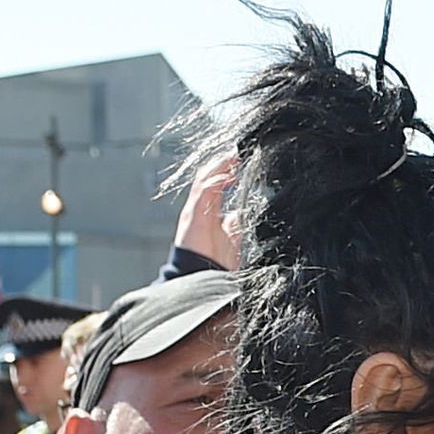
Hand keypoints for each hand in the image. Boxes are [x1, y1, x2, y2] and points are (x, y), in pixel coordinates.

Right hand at [172, 153, 240, 270]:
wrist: (201, 280)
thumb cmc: (213, 265)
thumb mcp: (230, 241)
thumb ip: (233, 226)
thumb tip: (238, 216)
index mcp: (206, 214)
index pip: (215, 185)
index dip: (226, 172)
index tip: (241, 164)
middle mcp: (198, 209)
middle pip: (208, 178)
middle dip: (223, 164)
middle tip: (239, 154)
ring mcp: (194, 211)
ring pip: (203, 180)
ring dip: (219, 166)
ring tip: (233, 157)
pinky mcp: (193, 216)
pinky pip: (202, 191)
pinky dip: (215, 180)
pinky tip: (227, 173)